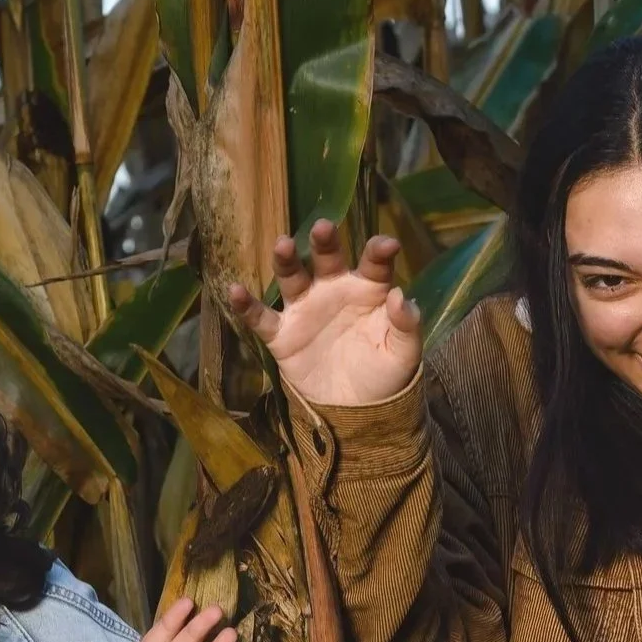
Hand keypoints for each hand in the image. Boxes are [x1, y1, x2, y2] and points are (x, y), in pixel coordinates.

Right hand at [226, 221, 421, 411]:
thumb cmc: (383, 375)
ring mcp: (305, 310)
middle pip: (327, 259)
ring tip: (282, 245)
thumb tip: (401, 296)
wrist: (356, 414)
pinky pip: (260, 318)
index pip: (373, 264)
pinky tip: (235, 291)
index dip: (378, 252)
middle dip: (324, 243)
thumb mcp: (403, 354)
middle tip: (323, 228)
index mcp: (367, 290)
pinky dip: (246, 306)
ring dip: (286, 261)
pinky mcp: (282, 335)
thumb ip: (406, 325)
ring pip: (292, 278)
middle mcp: (333, 290)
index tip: (386, 246)